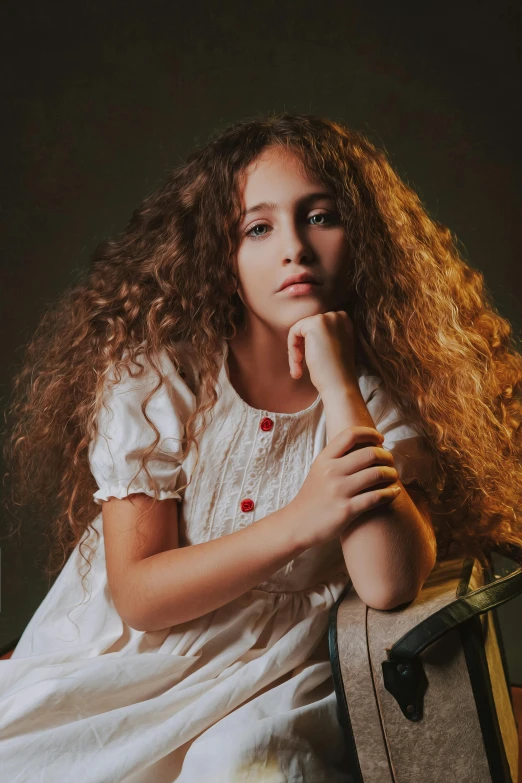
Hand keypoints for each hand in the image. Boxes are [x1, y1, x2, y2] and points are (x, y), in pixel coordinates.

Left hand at [287, 310, 356, 396]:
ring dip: (294, 351)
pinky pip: (294, 332)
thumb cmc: (335, 373)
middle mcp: (339, 316)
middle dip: (300, 348)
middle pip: (307, 328)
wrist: (340, 384)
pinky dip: (292, 348)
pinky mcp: (316, 323)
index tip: (308, 362)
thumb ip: (324, 336)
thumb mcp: (333, 348)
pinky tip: (299, 361)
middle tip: (299, 369)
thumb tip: (304, 334)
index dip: (309, 344)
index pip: (317, 327)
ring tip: (297, 370)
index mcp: (345, 322)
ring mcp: (328, 318)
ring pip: (299, 330)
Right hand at [287, 425, 400, 549]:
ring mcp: (339, 491)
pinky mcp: (347, 510)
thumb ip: (336, 458)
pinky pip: (376, 497)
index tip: (380, 439)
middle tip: (390, 461)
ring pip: (377, 474)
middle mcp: (331, 472)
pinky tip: (394, 492)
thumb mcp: (318, 470)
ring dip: (391, 473)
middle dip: (386, 456)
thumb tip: (363, 446)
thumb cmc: (312, 497)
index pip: (350, 435)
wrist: (297, 525)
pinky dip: (390, 493)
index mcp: (324, 459)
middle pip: (370, 453)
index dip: (370, 433)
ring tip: (393, 476)